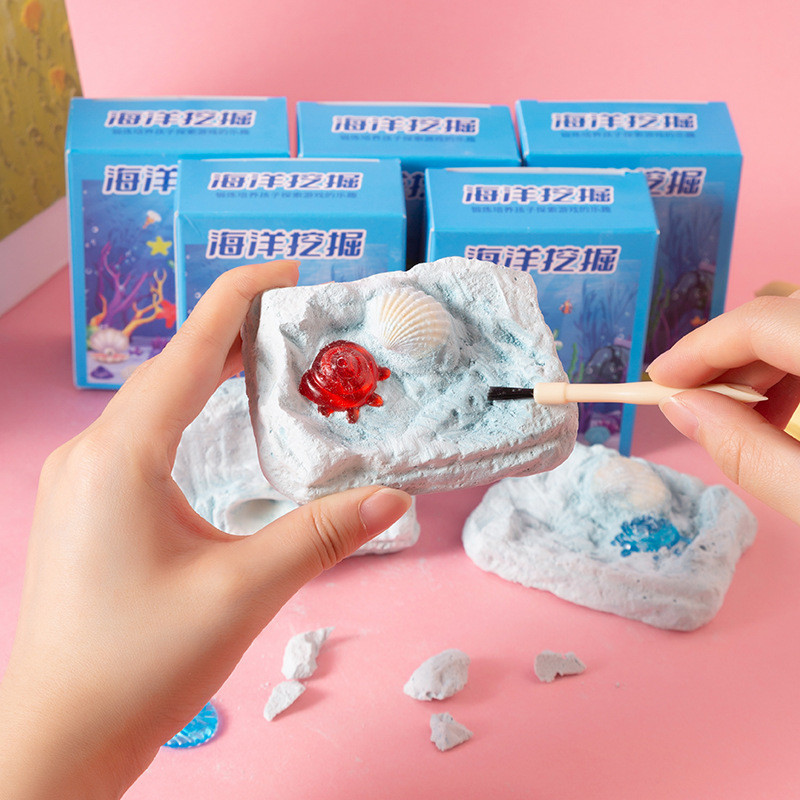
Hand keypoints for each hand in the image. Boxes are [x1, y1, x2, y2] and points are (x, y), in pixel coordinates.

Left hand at [0, 261, 410, 799]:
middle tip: (298, 317)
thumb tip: (394, 499)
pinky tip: (218, 422)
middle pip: (172, 369)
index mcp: (121, 455)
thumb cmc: (137, 666)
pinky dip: (189, 414)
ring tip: (269, 357)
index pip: (189, 350)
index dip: (239, 298)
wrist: (58, 739)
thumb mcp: (241, 592)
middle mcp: (91, 453)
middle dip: (234, 334)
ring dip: (210, 374)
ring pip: (155, 403)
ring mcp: (81, 480)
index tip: (288, 268)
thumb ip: (320, 535)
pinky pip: (142, 436)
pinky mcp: (86, 506)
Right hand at [648, 291, 799, 523]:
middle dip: (729, 356)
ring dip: (761, 362)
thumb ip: (748, 452)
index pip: (764, 321)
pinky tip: (782, 413)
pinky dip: (793, 367)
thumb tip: (682, 408)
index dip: (701, 347)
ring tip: (740, 417)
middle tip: (691, 402)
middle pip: (784, 314)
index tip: (658, 382)